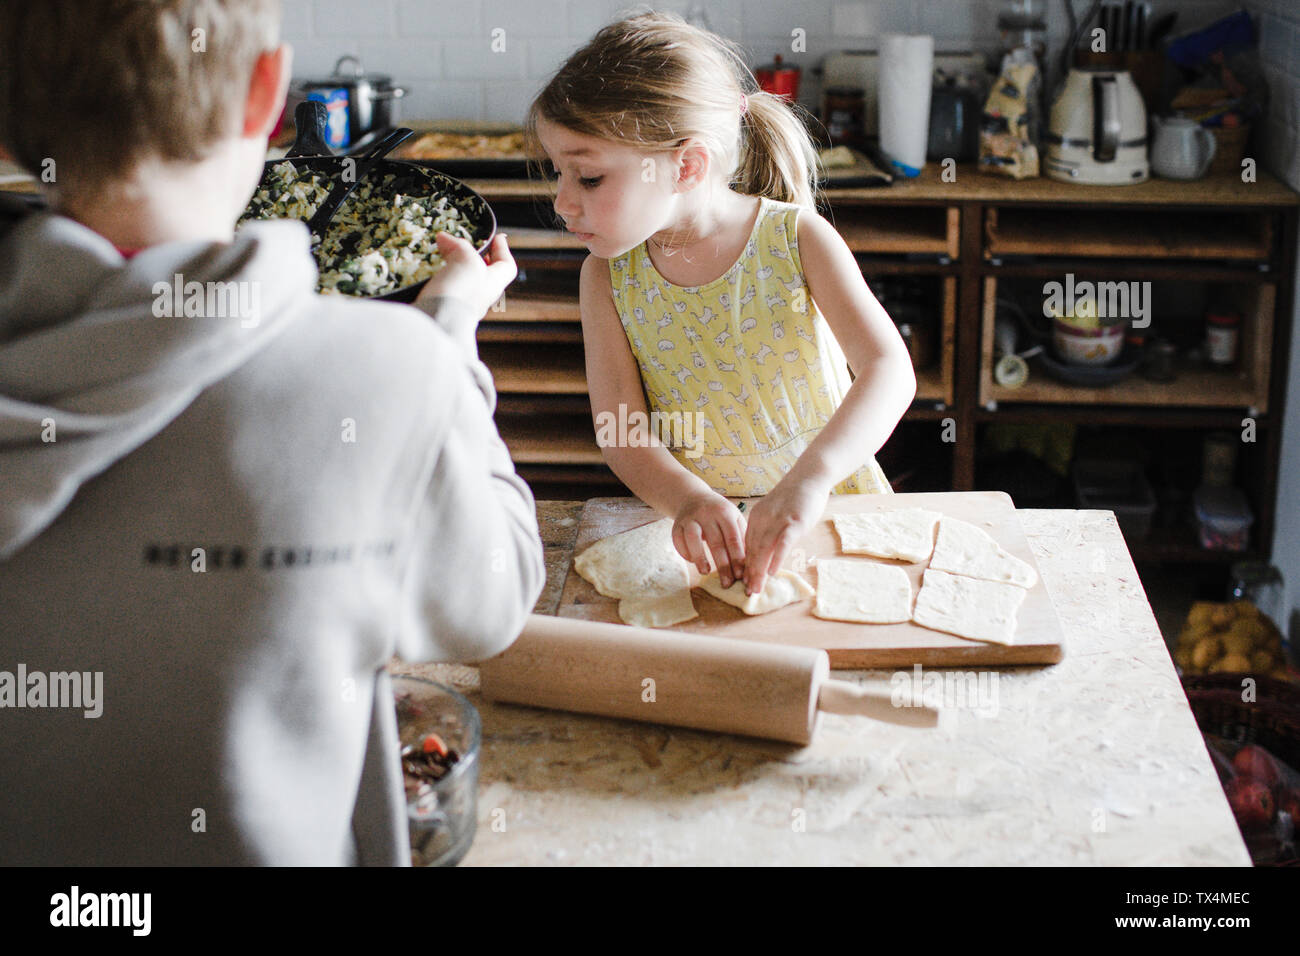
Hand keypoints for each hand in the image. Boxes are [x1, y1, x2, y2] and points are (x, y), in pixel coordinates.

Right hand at [415, 232, 515, 317]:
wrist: (439, 321)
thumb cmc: (461, 293)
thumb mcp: (466, 259)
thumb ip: (458, 246)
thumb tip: (444, 239)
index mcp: (494, 284)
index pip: (507, 266)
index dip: (503, 250)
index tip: (497, 238)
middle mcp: (480, 297)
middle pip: (484, 275)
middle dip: (475, 259)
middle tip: (463, 246)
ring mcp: (461, 306)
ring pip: (463, 284)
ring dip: (454, 269)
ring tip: (443, 257)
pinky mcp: (442, 310)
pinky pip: (444, 292)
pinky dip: (439, 281)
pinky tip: (429, 275)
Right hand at [673, 491, 746, 588]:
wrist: (694, 497)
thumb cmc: (720, 514)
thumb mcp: (734, 518)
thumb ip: (742, 538)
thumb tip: (750, 566)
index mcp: (725, 512)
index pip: (733, 538)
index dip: (737, 558)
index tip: (741, 575)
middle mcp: (707, 513)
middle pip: (715, 542)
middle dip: (722, 565)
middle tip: (727, 583)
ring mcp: (690, 518)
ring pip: (693, 538)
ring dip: (700, 557)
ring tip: (706, 572)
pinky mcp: (677, 524)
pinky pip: (678, 540)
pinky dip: (685, 552)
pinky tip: (693, 561)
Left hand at [742, 477, 830, 595]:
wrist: (809, 476)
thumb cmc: (795, 497)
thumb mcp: (776, 513)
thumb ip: (769, 529)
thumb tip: (767, 551)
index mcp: (756, 518)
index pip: (748, 546)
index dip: (746, 565)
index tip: (744, 582)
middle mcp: (763, 519)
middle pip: (753, 550)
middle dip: (750, 573)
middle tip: (748, 591)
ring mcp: (778, 520)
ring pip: (764, 549)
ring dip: (759, 570)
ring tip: (757, 587)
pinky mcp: (794, 521)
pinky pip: (782, 543)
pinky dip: (776, 558)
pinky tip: (772, 572)